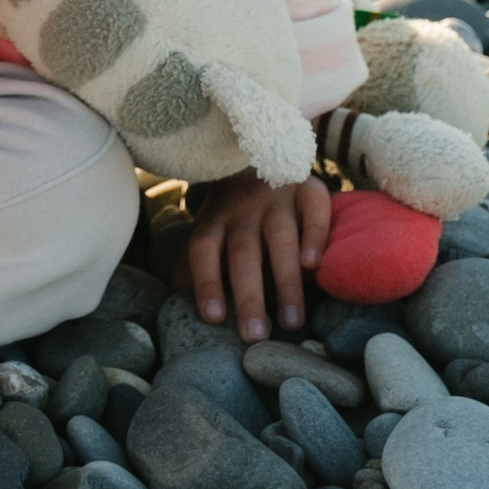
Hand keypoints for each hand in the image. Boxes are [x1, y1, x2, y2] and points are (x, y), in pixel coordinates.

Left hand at [186, 173, 332, 341]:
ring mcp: (277, 196)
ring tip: (291, 322)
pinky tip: (314, 265)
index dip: (206, 281)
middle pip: (243, 252)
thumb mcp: (211, 228)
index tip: (214, 318)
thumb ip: (196, 263)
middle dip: (248, 295)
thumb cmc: (235, 209)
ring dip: (286, 281)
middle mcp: (243, 208)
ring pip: (280, 238)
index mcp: (215, 218)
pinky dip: (314, 235)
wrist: (261, 152)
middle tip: (255, 336)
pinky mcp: (308, 187)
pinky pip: (314, 209)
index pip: (204, 248)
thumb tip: (174, 297)